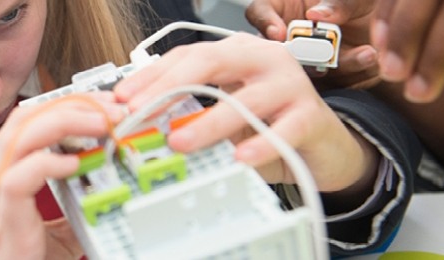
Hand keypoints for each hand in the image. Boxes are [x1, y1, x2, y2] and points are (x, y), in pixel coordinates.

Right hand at [0, 93, 123, 258]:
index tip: (104, 108)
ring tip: (100, 126)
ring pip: (19, 136)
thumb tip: (99, 196)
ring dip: (66, 123)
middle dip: (72, 106)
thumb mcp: (46, 235)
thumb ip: (66, 212)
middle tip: (111, 111)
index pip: (28, 121)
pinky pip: (17, 179)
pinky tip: (73, 165)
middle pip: (24, 118)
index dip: (67, 107)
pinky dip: (47, 164)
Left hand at [114, 33, 376, 192]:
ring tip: (180, 141)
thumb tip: (142, 124)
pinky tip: (240, 158)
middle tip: (140, 113)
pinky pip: (282, 130)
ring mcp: (289, 83)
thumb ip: (192, 111)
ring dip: (207, 122)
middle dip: (168, 87)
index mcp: (237, 53)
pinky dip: (259, 145)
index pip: (186, 56)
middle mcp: (262, 59)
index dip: (150, 76)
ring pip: (244, 99)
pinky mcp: (311, 115)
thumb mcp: (225, 113)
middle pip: (211, 61)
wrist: (322, 145)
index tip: (121, 99)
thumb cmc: (268, 124)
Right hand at [245, 0, 381, 89]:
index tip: (278, 32)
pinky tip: (369, 59)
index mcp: (288, 8)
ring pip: (312, 73)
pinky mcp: (333, 78)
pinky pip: (336, 84)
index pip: (260, 11)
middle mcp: (296, 36)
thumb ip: (337, 1)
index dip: (265, 22)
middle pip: (282, 52)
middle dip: (305, 54)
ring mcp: (313, 59)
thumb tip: (318, 14)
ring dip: (338, 66)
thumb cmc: (363, 5)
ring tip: (365, 53)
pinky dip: (355, 76)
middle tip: (324, 49)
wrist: (392, 27)